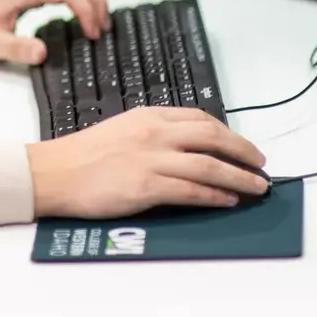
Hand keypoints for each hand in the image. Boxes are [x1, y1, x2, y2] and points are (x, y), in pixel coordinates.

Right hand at [27, 108, 268, 217]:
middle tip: (261, 164)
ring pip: (210, 164)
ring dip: (240, 177)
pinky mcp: (147, 185)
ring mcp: (152, 158)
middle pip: (212, 136)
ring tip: (257, 187)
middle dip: (243, 151)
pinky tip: (229, 200)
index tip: (242, 145)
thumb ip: (152, 134)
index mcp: (148, 116)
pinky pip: (192, 190)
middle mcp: (154, 133)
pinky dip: (216, 195)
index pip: (199, 118)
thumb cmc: (83, 154)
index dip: (228, 132)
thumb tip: (184, 148)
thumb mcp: (122, 129)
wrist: (56, 171)